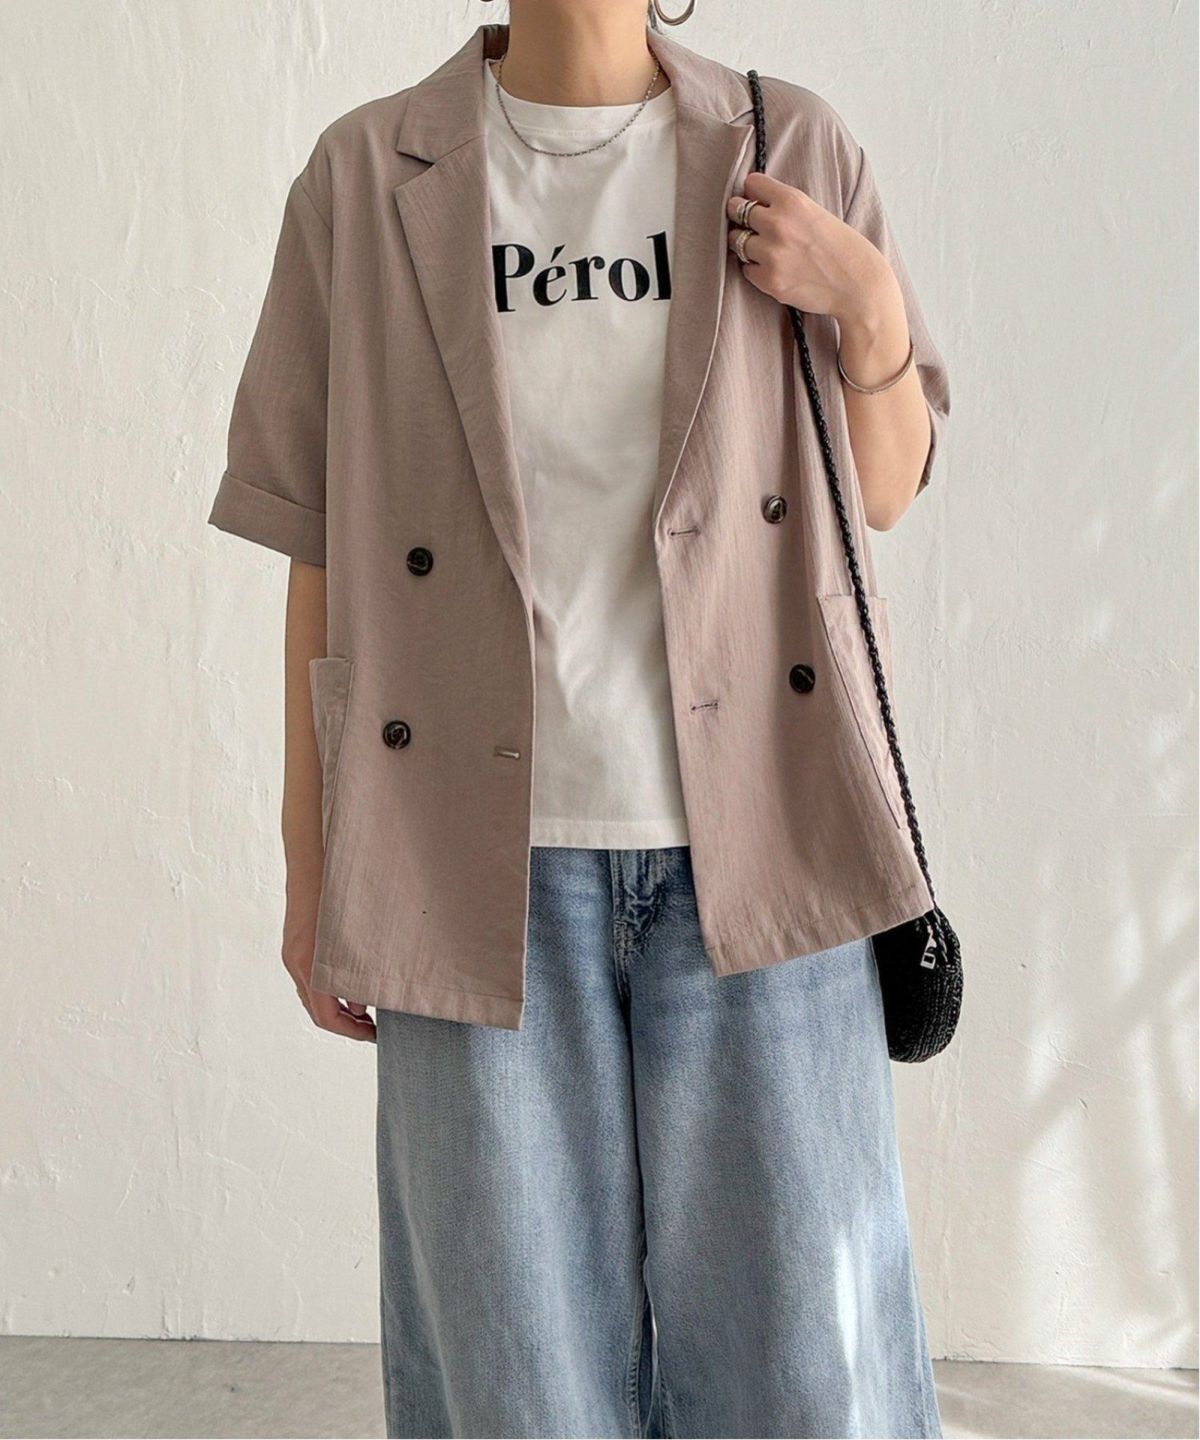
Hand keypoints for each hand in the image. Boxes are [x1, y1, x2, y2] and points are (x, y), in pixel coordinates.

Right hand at [283, 893, 376, 1042]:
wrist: (313, 854)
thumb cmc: (338, 888)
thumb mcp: (355, 933)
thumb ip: (357, 971)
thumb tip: (362, 1005)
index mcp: (309, 963)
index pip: (326, 1015)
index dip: (350, 1032)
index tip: (373, 1036)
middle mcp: (296, 961)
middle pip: (316, 1010)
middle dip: (345, 1024)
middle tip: (374, 1029)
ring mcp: (293, 953)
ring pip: (313, 995)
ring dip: (338, 1008)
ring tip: (368, 1011)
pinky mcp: (296, 943)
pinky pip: (310, 978)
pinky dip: (330, 990)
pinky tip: (352, 985)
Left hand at [726, 171, 895, 326]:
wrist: (857, 285)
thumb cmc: (841, 248)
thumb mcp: (816, 212)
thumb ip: (786, 206)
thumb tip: (754, 203)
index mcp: (792, 200)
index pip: (751, 183)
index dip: (752, 192)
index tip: (755, 200)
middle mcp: (778, 224)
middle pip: (735, 209)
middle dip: (740, 215)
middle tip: (750, 225)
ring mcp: (771, 253)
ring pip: (736, 241)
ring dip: (746, 244)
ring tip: (764, 249)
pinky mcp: (769, 280)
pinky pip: (746, 269)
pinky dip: (755, 269)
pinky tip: (773, 269)